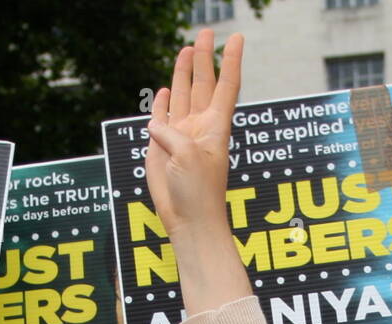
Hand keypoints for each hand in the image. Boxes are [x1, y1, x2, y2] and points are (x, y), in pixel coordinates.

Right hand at [146, 29, 243, 239]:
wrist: (189, 222)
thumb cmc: (198, 194)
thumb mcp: (187, 157)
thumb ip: (171, 134)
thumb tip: (155, 125)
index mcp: (216, 127)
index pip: (226, 85)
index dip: (231, 60)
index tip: (236, 37)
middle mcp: (200, 127)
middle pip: (203, 84)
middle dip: (203, 58)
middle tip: (205, 32)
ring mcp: (181, 136)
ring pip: (183, 96)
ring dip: (185, 73)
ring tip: (186, 49)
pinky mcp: (162, 148)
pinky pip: (162, 118)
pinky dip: (163, 104)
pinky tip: (166, 89)